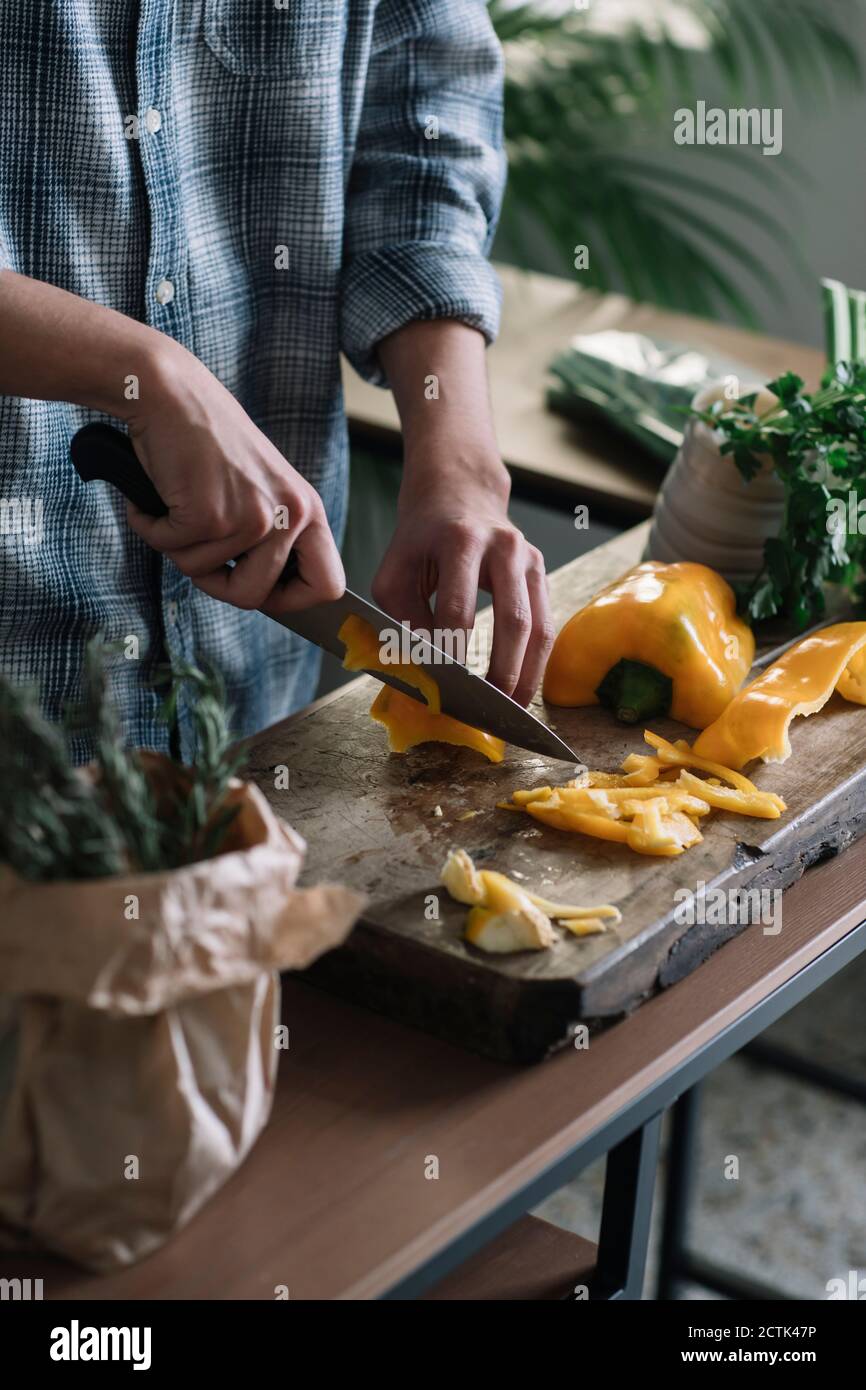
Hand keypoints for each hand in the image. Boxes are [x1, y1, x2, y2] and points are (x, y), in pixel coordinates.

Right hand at [124, 341, 344, 613]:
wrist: (170, 392)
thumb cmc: (207, 441)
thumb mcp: (261, 488)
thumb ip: (271, 537)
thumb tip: (264, 595)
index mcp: (307, 509)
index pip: (328, 585)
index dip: (293, 602)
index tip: (264, 594)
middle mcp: (288, 515)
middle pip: (256, 598)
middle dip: (218, 585)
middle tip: (198, 549)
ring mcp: (251, 517)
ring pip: (203, 575)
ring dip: (178, 547)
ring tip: (178, 503)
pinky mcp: (209, 515)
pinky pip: (171, 550)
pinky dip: (152, 527)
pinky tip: (157, 494)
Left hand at [372, 457, 553, 706]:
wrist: (457, 494)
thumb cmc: (420, 539)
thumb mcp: (395, 570)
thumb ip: (403, 617)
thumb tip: (424, 669)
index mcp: (459, 541)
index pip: (458, 609)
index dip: (452, 653)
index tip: (444, 691)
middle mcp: (503, 546)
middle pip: (511, 620)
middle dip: (500, 671)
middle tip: (486, 711)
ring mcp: (529, 558)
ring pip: (538, 626)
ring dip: (526, 674)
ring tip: (511, 710)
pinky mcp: (540, 572)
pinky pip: (546, 623)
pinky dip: (536, 661)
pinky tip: (522, 688)